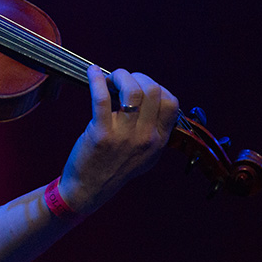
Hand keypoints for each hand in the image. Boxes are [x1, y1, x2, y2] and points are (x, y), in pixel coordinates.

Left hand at [59, 65, 178, 214]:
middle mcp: (146, 138)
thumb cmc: (114, 166)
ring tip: (108, 78)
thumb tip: (147, 97)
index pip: (171, 102)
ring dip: (120, 76)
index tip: (139, 86)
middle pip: (153, 91)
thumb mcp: (145, 153)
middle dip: (136, 77)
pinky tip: (92, 72)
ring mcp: (124, 137)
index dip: (155, 86)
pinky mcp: (101, 135)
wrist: (89, 189)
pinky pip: (101, 99)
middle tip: (121, 80)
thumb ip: (152, 130)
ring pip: (132, 91)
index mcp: (159, 140)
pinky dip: (96, 80)